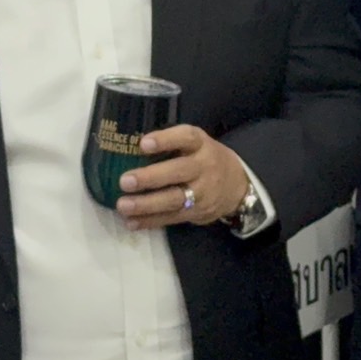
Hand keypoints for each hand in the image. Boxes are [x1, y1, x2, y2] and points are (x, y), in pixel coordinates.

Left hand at [116, 125, 249, 229]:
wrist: (237, 186)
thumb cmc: (203, 159)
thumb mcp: (196, 144)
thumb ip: (170, 144)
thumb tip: (127, 146)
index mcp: (201, 145)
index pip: (186, 137)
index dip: (165, 140)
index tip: (143, 144)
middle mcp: (203, 167)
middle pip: (178, 171)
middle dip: (150, 177)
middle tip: (125, 181)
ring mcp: (202, 193)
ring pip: (174, 199)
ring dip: (146, 204)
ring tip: (122, 205)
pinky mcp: (197, 213)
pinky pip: (172, 218)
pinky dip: (150, 221)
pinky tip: (131, 221)